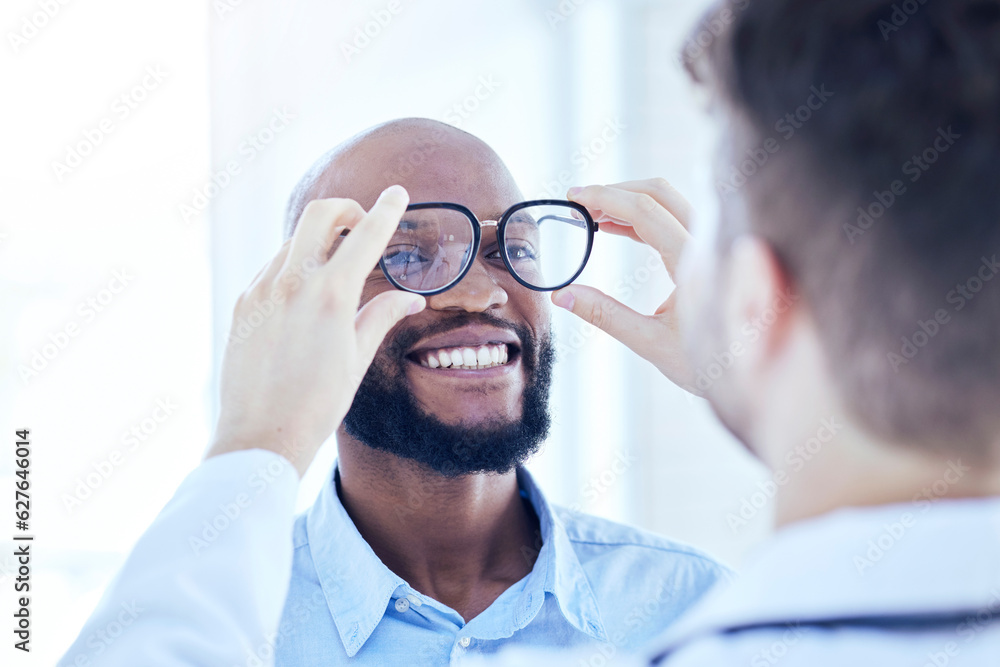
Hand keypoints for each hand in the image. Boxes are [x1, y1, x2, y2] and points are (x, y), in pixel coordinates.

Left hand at [206, 186, 425, 476]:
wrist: (261, 436)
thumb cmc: (317, 404)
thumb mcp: (357, 359)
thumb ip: (381, 316)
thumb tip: (411, 298)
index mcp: (331, 296)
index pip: (366, 236)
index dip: (386, 210)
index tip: (396, 193)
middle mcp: (292, 283)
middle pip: (319, 215)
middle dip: (345, 210)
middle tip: (359, 226)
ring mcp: (262, 290)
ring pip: (293, 242)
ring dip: (318, 244)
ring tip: (333, 274)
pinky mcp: (243, 303)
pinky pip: (271, 269)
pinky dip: (292, 269)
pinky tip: (302, 299)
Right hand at [552, 178, 698, 392]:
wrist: (752, 375)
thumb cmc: (707, 363)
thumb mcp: (650, 342)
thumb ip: (605, 315)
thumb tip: (562, 296)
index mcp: (694, 262)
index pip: (645, 211)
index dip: (605, 197)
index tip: (573, 197)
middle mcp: (708, 244)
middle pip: (658, 193)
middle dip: (615, 191)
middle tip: (578, 203)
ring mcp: (711, 244)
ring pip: (667, 201)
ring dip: (628, 200)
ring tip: (590, 216)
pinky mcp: (708, 251)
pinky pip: (672, 218)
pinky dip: (640, 216)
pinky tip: (613, 227)